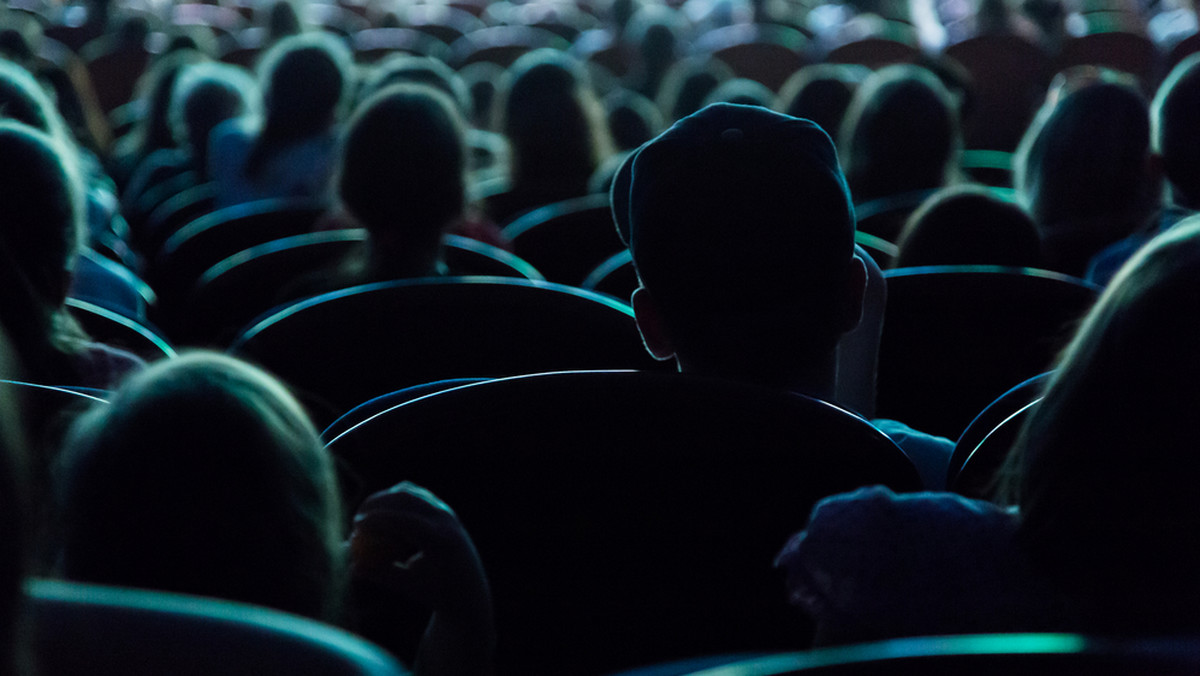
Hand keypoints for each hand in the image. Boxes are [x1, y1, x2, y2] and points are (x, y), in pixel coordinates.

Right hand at [349, 482, 490, 617]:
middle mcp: (447, 520)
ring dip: (384, 499)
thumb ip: (381, 574)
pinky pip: (413, 494)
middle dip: (377, 503)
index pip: (408, 521)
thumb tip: (352, 566)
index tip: (357, 525)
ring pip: (409, 491)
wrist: (468, 588)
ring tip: (365, 520)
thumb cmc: (435, 592)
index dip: (380, 519)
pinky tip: (379, 516)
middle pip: (407, 498)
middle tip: (356, 519)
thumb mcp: (408, 586)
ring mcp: (446, 511)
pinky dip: (393, 500)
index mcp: (442, 541)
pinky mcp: (441, 507)